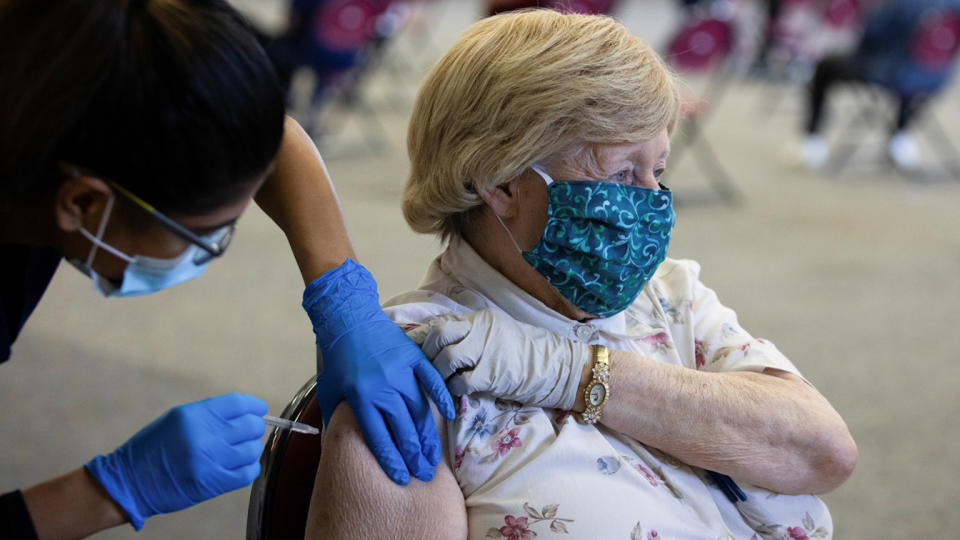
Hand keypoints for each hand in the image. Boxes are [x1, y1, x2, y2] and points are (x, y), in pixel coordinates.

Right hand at [85, 393, 266, 529]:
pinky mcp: (213, 483)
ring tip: (241, 451)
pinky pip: (248, 473)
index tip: (259, 409)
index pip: (239, 403)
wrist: (130, 481)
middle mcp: (204, 436)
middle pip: (250, 425)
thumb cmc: (154, 447)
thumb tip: (245, 412)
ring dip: (251, 449)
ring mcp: (210, 460)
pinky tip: (240, 466)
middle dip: (254, 427)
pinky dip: (249, 468)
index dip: (254, 405)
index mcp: (194, 415)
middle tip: (248, 432)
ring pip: (252, 449)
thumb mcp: (177, 419)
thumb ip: (210, 414)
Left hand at [303, 259, 454, 484]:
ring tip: (434, 456)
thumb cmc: (337, 358)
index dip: (392, 461)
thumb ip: (336, 420)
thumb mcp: (329, 392)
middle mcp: (383, 388)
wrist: (349, 319)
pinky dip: (442, 399)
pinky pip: (432, 382)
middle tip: (423, 474)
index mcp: (360, 399)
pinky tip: (449, 416)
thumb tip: (338, 450)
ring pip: (419, 411)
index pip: (379, 438)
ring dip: (428, 436)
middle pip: (403, 430)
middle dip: (414, 456)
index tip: (401, 477)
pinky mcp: (414, 358)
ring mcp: (401, 372)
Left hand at [412, 309, 591, 409]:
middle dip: (424, 354)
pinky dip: (453, 391)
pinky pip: (461, 382)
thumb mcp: (497, 336)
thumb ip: (470, 338)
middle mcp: (481, 329)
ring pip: (445, 358)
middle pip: (437, 335)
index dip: (417, 335)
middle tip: (419, 370)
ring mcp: (487, 349)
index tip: (401, 346)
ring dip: (437, 375)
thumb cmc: (526, 355)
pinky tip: (455, 396)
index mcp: (479, 319)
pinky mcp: (493, 373)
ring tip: (438, 385)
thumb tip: (438, 347)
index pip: (440, 322)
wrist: (559, 367)